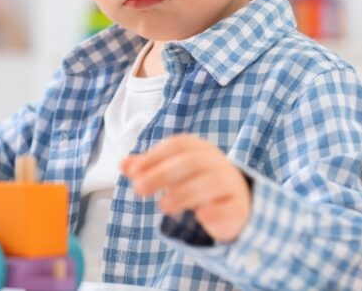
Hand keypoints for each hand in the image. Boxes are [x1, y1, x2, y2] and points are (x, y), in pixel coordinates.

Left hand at [120, 134, 251, 241]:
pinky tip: (201, 215)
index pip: (176, 145)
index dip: (154, 156)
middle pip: (191, 162)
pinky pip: (230, 206)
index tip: (133, 172)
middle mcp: (216, 161)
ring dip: (184, 193)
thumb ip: (147, 169)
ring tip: (163, 206)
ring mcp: (230, 182)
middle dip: (162, 175)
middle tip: (139, 189)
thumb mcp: (171, 174)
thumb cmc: (195, 183)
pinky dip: (215, 210)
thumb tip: (122, 164)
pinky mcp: (239, 206)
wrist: (234, 202)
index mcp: (198, 148)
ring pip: (211, 182)